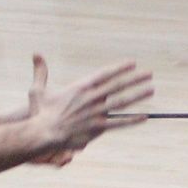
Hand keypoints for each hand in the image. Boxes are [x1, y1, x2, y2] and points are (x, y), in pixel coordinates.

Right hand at [23, 53, 154, 159]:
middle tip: (149, 74)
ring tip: (151, 90)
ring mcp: (96, 113)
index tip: (132, 63)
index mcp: (80, 87)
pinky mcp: (98, 128)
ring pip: (122, 103)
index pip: (105, 74)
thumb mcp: (38, 90)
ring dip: (138, 95)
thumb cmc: (40, 113)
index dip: (119, 68)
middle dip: (135, 79)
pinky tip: (144, 117)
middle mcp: (91, 98)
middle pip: (118, 86)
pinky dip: (132, 120)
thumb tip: (36, 53)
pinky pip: (118, 123)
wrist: (43, 134)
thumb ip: (40, 71)